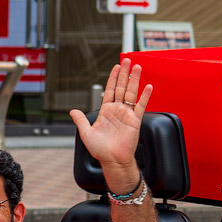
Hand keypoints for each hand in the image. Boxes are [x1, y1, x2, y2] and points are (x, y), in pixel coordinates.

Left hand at [70, 61, 151, 187]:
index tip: (116, 67)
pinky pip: (141, 106)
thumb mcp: (86, 133)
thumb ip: (80, 120)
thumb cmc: (100, 150)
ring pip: (131, 93)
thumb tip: (72, 111)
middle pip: (121, 87)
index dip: (112, 78)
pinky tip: (148, 87)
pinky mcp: (135, 121)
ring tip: (137, 67)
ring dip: (134, 80)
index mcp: (106, 111)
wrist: (112, 160)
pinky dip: (145, 96)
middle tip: (127, 60)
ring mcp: (127, 114)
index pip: (110, 90)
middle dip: (124, 73)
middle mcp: (117, 110)